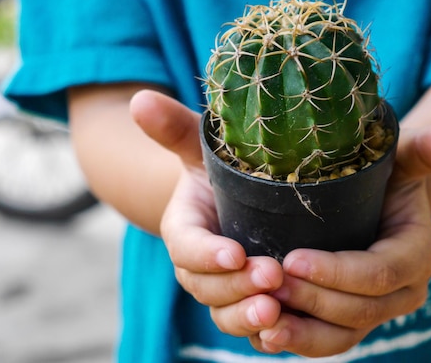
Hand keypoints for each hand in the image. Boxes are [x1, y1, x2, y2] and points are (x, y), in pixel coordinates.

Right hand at [130, 90, 284, 336]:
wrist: (233, 197)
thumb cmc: (219, 169)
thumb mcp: (201, 147)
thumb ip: (175, 128)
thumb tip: (141, 98)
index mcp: (184, 229)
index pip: (186, 246)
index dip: (206, 253)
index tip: (234, 251)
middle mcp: (199, 265)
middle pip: (207, 287)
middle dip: (235, 286)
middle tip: (271, 276)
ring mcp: (222, 288)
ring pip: (226, 313)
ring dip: (249, 315)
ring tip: (277, 308)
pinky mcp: (246, 301)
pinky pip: (250, 326)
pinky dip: (266, 332)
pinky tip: (289, 327)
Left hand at [249, 122, 430, 356]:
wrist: (381, 201)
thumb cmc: (387, 173)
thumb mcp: (403, 157)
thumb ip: (427, 149)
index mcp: (418, 255)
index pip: (380, 272)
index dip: (338, 272)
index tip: (293, 258)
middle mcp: (402, 292)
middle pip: (359, 310)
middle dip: (312, 300)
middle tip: (268, 281)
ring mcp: (376, 312)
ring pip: (341, 337)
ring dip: (301, 333)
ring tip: (263, 319)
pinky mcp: (350, 322)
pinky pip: (326, 342)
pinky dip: (297, 341)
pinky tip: (265, 333)